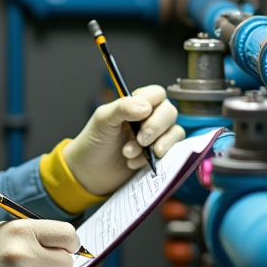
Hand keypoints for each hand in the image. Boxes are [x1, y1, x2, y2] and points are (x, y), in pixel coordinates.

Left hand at [62, 85, 184, 195]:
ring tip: (128, 153)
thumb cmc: (94, 141)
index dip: (153, 103)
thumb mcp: (103, 120)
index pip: (157, 94)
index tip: (141, 116)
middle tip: (140, 140)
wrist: (90, 172)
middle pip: (170, 112)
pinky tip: (131, 163)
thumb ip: (122, 108)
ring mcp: (156, 137)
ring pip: (175, 132)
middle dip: (156, 127)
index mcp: (136, 104)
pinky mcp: (159, 156)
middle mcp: (150, 118)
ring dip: (155, 144)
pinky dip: (151, 159)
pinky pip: (170, 153)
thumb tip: (146, 107)